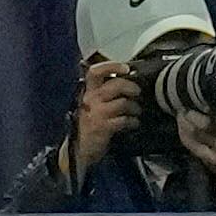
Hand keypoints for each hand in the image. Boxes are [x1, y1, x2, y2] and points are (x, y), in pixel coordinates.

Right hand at [70, 59, 140, 176]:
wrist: (78, 149)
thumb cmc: (88, 125)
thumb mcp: (91, 106)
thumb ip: (104, 93)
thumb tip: (126, 81)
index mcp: (87, 92)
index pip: (95, 72)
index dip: (111, 66)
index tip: (126, 68)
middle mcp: (90, 100)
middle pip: (115, 85)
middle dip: (131, 87)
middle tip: (137, 92)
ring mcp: (96, 113)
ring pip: (122, 102)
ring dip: (134, 107)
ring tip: (136, 111)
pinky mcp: (102, 127)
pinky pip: (124, 120)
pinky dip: (132, 121)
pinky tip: (133, 123)